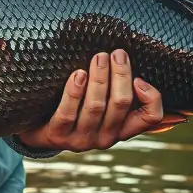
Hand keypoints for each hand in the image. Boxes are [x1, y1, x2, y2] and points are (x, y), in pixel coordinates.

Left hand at [17, 49, 174, 151]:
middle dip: (120, 75)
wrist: (41, 130)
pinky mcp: (58, 135)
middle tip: (116, 53)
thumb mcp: (103, 105)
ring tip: (99, 57)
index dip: (151, 98)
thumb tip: (132, 60)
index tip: (139, 78)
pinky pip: (68, 112)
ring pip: (96, 106)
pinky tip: (78, 74)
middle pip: (120, 103)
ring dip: (99, 78)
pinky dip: (75, 91)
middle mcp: (105, 138)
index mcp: (121, 129)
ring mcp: (81, 139)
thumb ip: (118, 89)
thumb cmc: (78, 110)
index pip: (150, 118)